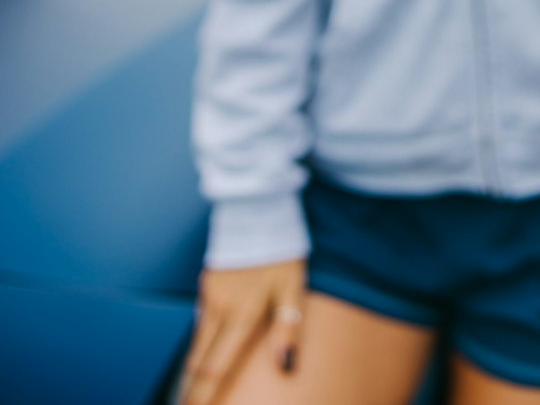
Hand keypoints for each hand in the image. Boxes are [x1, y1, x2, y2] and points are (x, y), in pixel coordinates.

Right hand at [181, 258, 305, 404]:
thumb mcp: (293, 287)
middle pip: (197, 361)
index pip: (214, 368)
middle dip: (191, 390)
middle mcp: (219, 308)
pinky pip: (201, 321)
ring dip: (193, 368)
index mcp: (241, 314)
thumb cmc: (280, 250)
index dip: (203, 396)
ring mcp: (209, 295)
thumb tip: (285, 367)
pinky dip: (199, 343)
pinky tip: (203, 353)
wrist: (257, 209)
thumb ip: (288, 328)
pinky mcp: (207, 283)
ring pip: (197, 342)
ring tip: (193, 391)